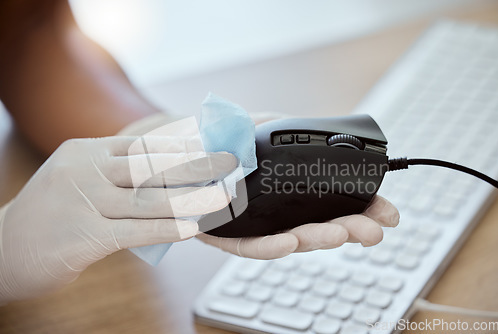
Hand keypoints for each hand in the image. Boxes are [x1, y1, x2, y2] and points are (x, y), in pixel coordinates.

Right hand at [0, 136, 235, 302]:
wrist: (3, 249)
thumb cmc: (51, 214)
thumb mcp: (78, 178)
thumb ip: (116, 173)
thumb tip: (168, 174)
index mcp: (86, 151)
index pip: (143, 144)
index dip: (182, 146)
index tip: (212, 147)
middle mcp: (85, 170)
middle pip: (152, 166)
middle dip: (197, 165)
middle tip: (229, 164)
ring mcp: (82, 201)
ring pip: (149, 198)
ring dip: (191, 198)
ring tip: (222, 198)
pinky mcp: (82, 236)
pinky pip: (135, 231)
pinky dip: (167, 229)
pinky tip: (192, 230)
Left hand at [197, 113, 399, 258]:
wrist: (174, 154)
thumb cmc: (219, 141)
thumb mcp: (254, 125)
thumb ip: (279, 126)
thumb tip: (314, 130)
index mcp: (294, 190)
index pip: (336, 203)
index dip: (365, 209)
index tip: (390, 213)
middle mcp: (280, 212)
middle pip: (321, 226)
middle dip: (352, 229)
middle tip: (375, 230)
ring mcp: (256, 225)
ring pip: (292, 239)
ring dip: (318, 238)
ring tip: (341, 234)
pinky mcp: (227, 235)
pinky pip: (250, 245)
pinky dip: (270, 246)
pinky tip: (290, 241)